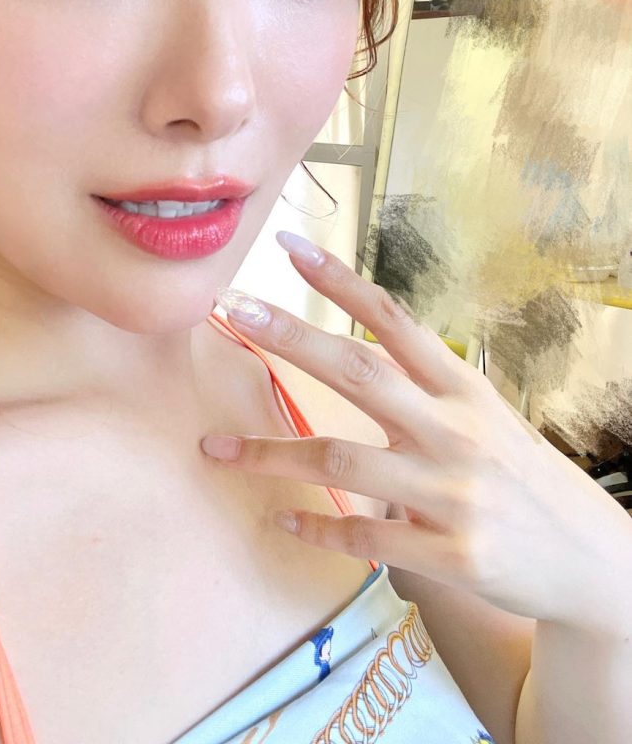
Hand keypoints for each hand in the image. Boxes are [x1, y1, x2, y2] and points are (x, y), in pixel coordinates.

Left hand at [201, 231, 631, 631]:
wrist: (593, 560)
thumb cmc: (522, 477)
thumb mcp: (485, 416)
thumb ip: (424, 387)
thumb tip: (353, 354)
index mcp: (463, 388)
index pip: (393, 319)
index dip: (338, 281)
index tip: (288, 247)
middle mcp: (455, 431)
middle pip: (358, 372)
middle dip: (291, 336)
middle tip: (234, 310)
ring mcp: (452, 493)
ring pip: (341, 463)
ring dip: (269, 454)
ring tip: (216, 447)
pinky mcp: (451, 553)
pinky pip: (365, 539)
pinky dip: (316, 528)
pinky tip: (281, 519)